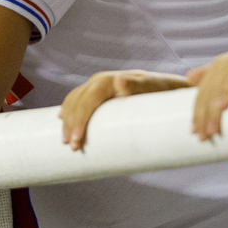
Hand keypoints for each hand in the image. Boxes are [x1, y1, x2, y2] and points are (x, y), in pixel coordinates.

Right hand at [59, 70, 189, 150]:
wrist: (166, 88)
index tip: (78, 139)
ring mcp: (97, 86)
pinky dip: (68, 110)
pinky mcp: (98, 93)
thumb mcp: (150, 90)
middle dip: (71, 125)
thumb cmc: (160, 92)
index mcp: (108, 80)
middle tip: (72, 147)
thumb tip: (118, 80)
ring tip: (67, 142)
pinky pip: (77, 100)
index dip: (79, 119)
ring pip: (73, 101)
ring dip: (67, 121)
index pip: (87, 99)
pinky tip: (61, 119)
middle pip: (77, 102)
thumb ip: (135, 85)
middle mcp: (99, 81)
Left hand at [186, 45, 227, 140]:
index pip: (201, 93)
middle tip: (202, 137)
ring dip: (213, 111)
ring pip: (219, 88)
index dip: (196, 112)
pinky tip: (223, 106)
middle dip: (202, 116)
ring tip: (212, 130)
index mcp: (217, 68)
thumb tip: (188, 79)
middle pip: (207, 92)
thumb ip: (215, 77)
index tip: (193, 133)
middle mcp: (224, 63)